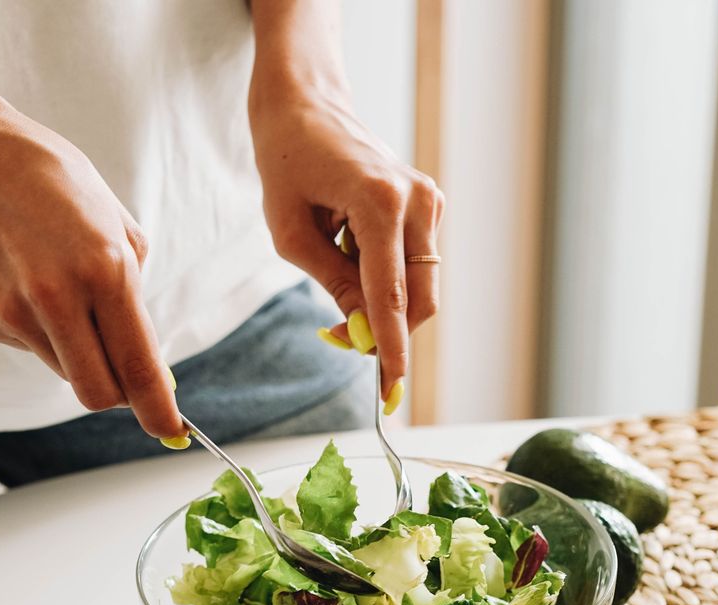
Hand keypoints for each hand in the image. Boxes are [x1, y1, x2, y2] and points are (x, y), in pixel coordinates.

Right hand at [0, 100, 182, 437]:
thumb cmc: (53, 182)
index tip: (171, 431)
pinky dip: (48, 335)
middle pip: (99, 393)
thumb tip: (150, 362)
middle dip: (121, 395)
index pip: (138, 367)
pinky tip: (34, 286)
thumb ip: (137, 297)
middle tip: (129, 376)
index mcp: (104, 270)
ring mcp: (14, 311)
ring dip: (83, 356)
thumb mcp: (117, 227)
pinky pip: (35, 351)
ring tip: (70, 299)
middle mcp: (57, 297)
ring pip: (67, 373)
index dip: (158, 410)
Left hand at [249, 80, 443, 401]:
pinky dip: (386, 276)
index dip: (391, 346)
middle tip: (343, 338)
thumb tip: (362, 332)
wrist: (307, 103)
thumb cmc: (287, 161)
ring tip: (334, 266)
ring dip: (383, 301)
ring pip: (419, 286)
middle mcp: (416, 200)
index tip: (392, 389)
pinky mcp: (430, 205)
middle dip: (388, 331)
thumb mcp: (291, 233)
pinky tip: (351, 247)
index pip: (390, 293)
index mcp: (379, 201)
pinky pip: (414, 264)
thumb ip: (333, 284)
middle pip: (419, 298)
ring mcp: (429, 201)